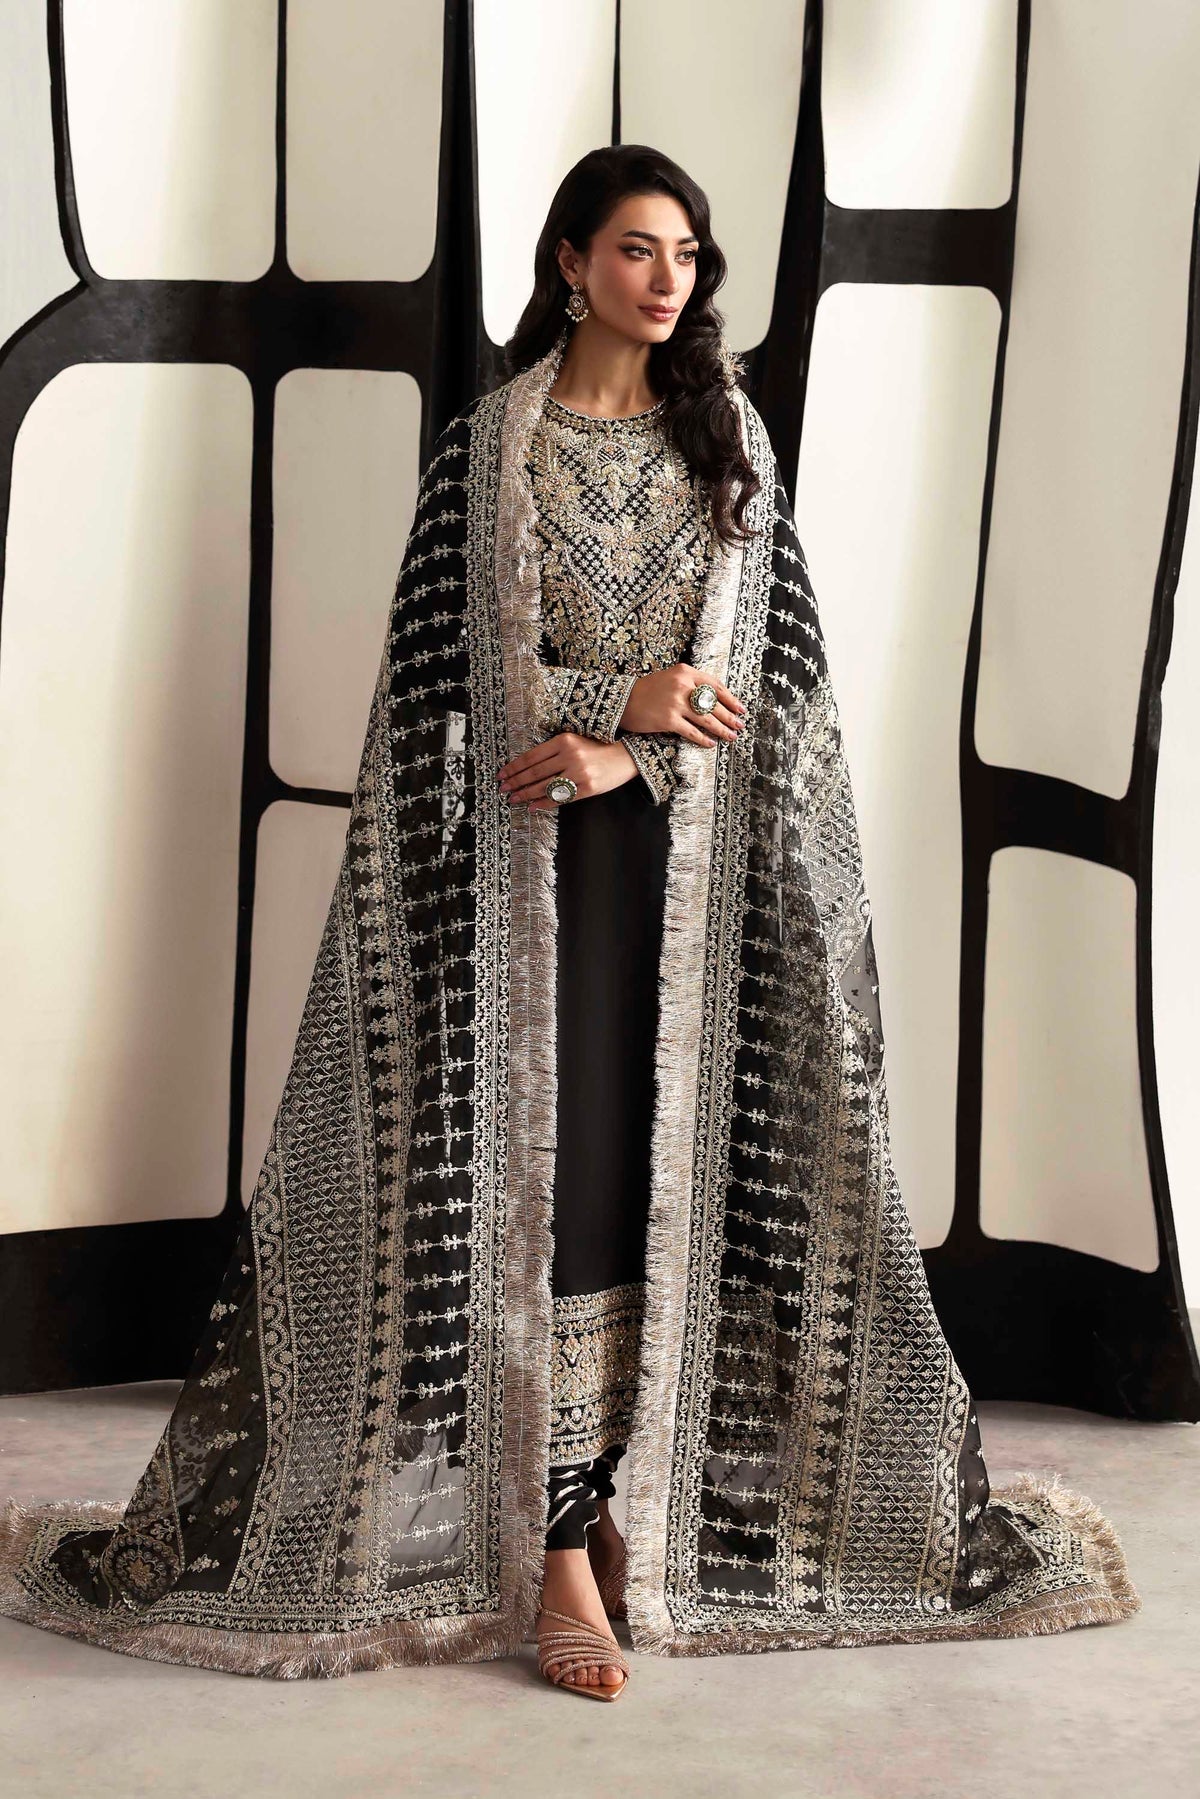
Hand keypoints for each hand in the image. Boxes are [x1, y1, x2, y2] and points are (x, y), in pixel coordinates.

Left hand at [497, 733, 638, 810]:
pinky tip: (532, 807)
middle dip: (516, 782)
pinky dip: (544, 803)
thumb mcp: (574, 741)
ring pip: (545, 786)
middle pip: (535, 772)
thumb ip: (553, 751)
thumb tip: (526, 767)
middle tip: (503, 789)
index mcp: (563, 740)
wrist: (625, 756)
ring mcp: (579, 773)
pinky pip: (560, 798)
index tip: (502, 774)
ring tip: (514, 799)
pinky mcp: (587, 788)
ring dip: (526, 794)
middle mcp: (570, 755)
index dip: (514, 767)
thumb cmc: (596, 748)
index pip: (532, 756)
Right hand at [618, 663, 747, 744]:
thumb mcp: (671, 678)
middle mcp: (682, 685)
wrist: (623, 701)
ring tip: (731, 737)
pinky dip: (703, 739)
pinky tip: (711, 744)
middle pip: (714, 704)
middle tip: (740, 725)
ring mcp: (676, 703)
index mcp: (685, 672)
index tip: (740, 708)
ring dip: (721, 730)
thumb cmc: (648, 690)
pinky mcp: (669, 720)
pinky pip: (692, 732)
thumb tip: (714, 699)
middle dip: (730, 717)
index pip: (715, 686)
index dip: (731, 699)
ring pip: (706, 719)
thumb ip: (691, 684)